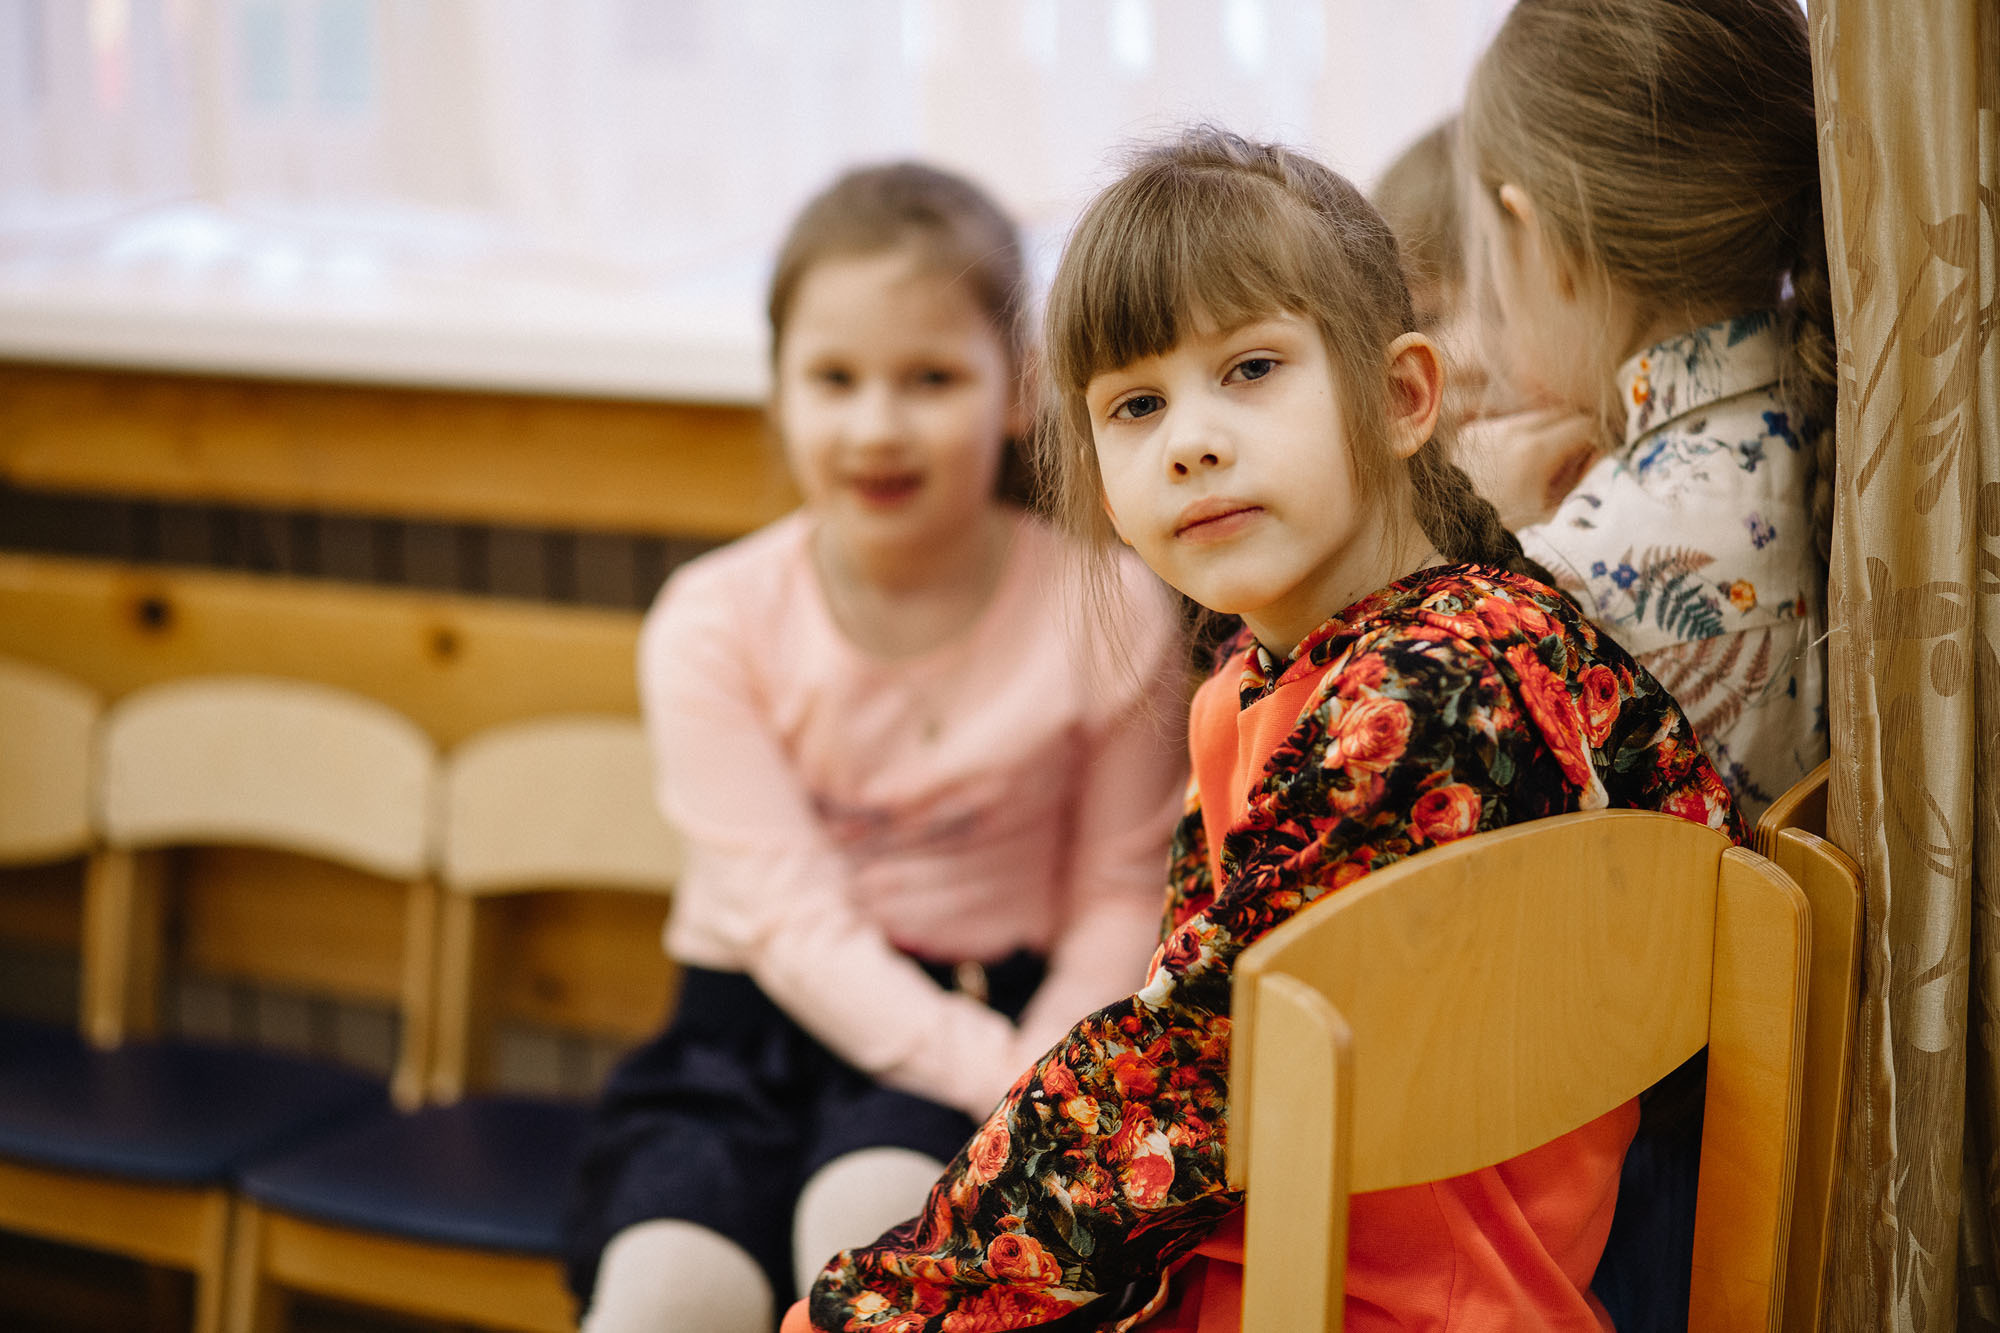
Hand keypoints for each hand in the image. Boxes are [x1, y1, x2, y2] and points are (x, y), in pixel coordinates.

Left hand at [1455, 407, 1604, 529]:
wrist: (1450, 524)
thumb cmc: (1503, 525)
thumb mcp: (1549, 509)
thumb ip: (1579, 479)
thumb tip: (1597, 454)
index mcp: (1537, 451)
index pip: (1585, 424)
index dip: (1595, 440)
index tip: (1591, 458)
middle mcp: (1513, 429)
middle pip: (1561, 412)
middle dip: (1573, 431)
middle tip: (1571, 458)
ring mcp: (1490, 426)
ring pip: (1534, 414)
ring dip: (1546, 431)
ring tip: (1539, 463)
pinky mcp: (1472, 429)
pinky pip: (1508, 422)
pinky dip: (1519, 435)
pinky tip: (1513, 460)